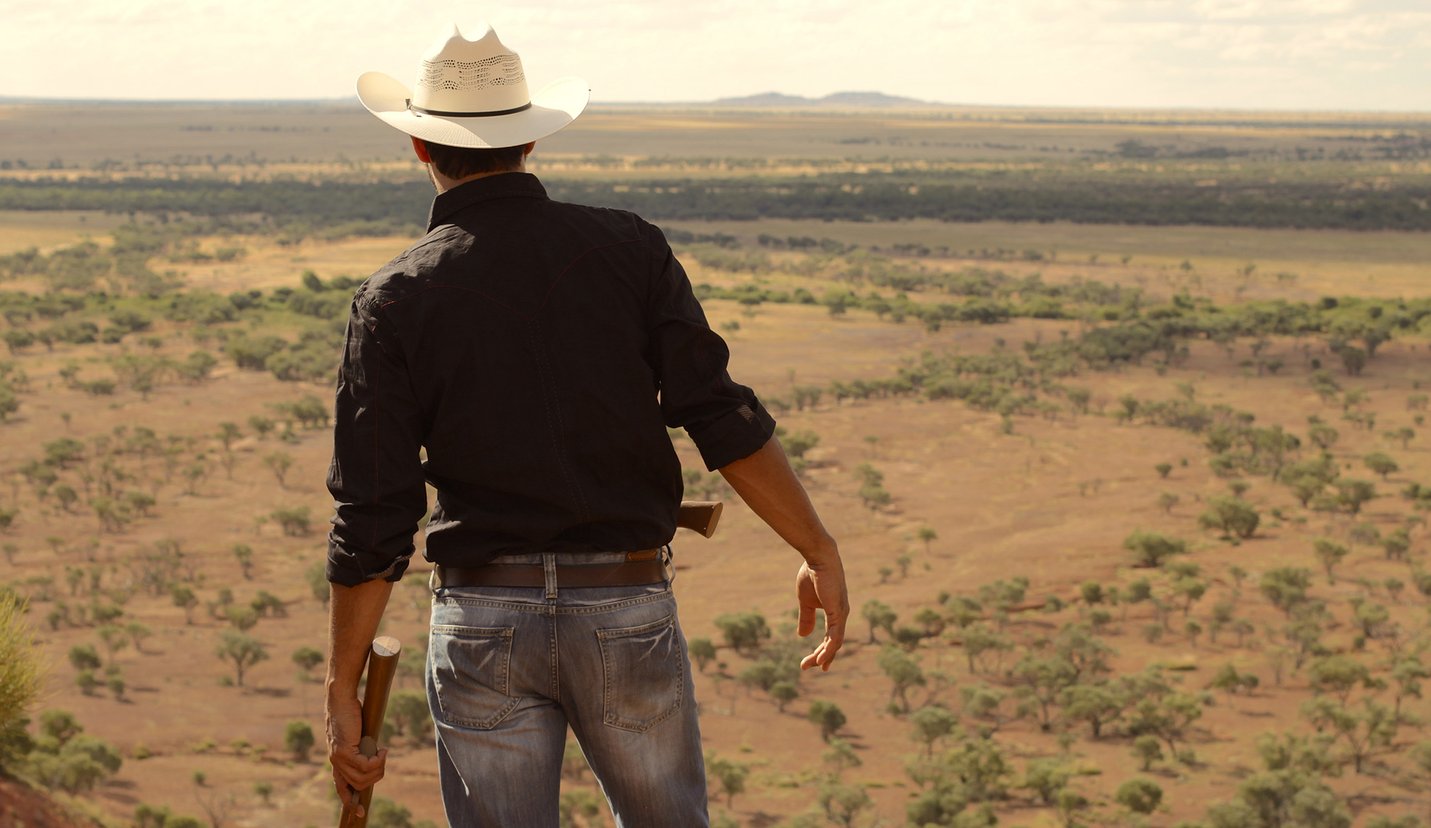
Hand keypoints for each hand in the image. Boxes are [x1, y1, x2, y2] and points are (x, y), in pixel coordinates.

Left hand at [326, 690, 385, 816]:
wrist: (340, 698)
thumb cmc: (350, 713)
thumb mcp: (357, 735)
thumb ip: (362, 748)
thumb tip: (374, 755)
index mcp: (337, 761)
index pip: (341, 788)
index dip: (351, 801)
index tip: (360, 812)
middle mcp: (335, 763)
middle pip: (358, 785)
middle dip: (375, 777)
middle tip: (383, 760)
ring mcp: (338, 758)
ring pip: (362, 778)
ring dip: (378, 768)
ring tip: (383, 753)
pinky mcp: (343, 751)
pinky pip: (364, 766)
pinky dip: (377, 760)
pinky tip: (382, 750)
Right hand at [796, 557, 847, 670]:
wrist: (817, 557)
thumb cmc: (812, 575)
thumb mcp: (805, 601)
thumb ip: (806, 617)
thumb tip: (803, 636)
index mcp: (835, 613)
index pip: (831, 638)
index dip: (822, 652)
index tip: (813, 663)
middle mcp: (841, 615)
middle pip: (834, 643)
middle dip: (821, 657)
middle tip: (806, 666)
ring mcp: (841, 613)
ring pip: (835, 643)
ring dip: (823, 656)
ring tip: (812, 665)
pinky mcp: (838, 611)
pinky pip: (836, 635)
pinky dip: (829, 648)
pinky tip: (822, 658)